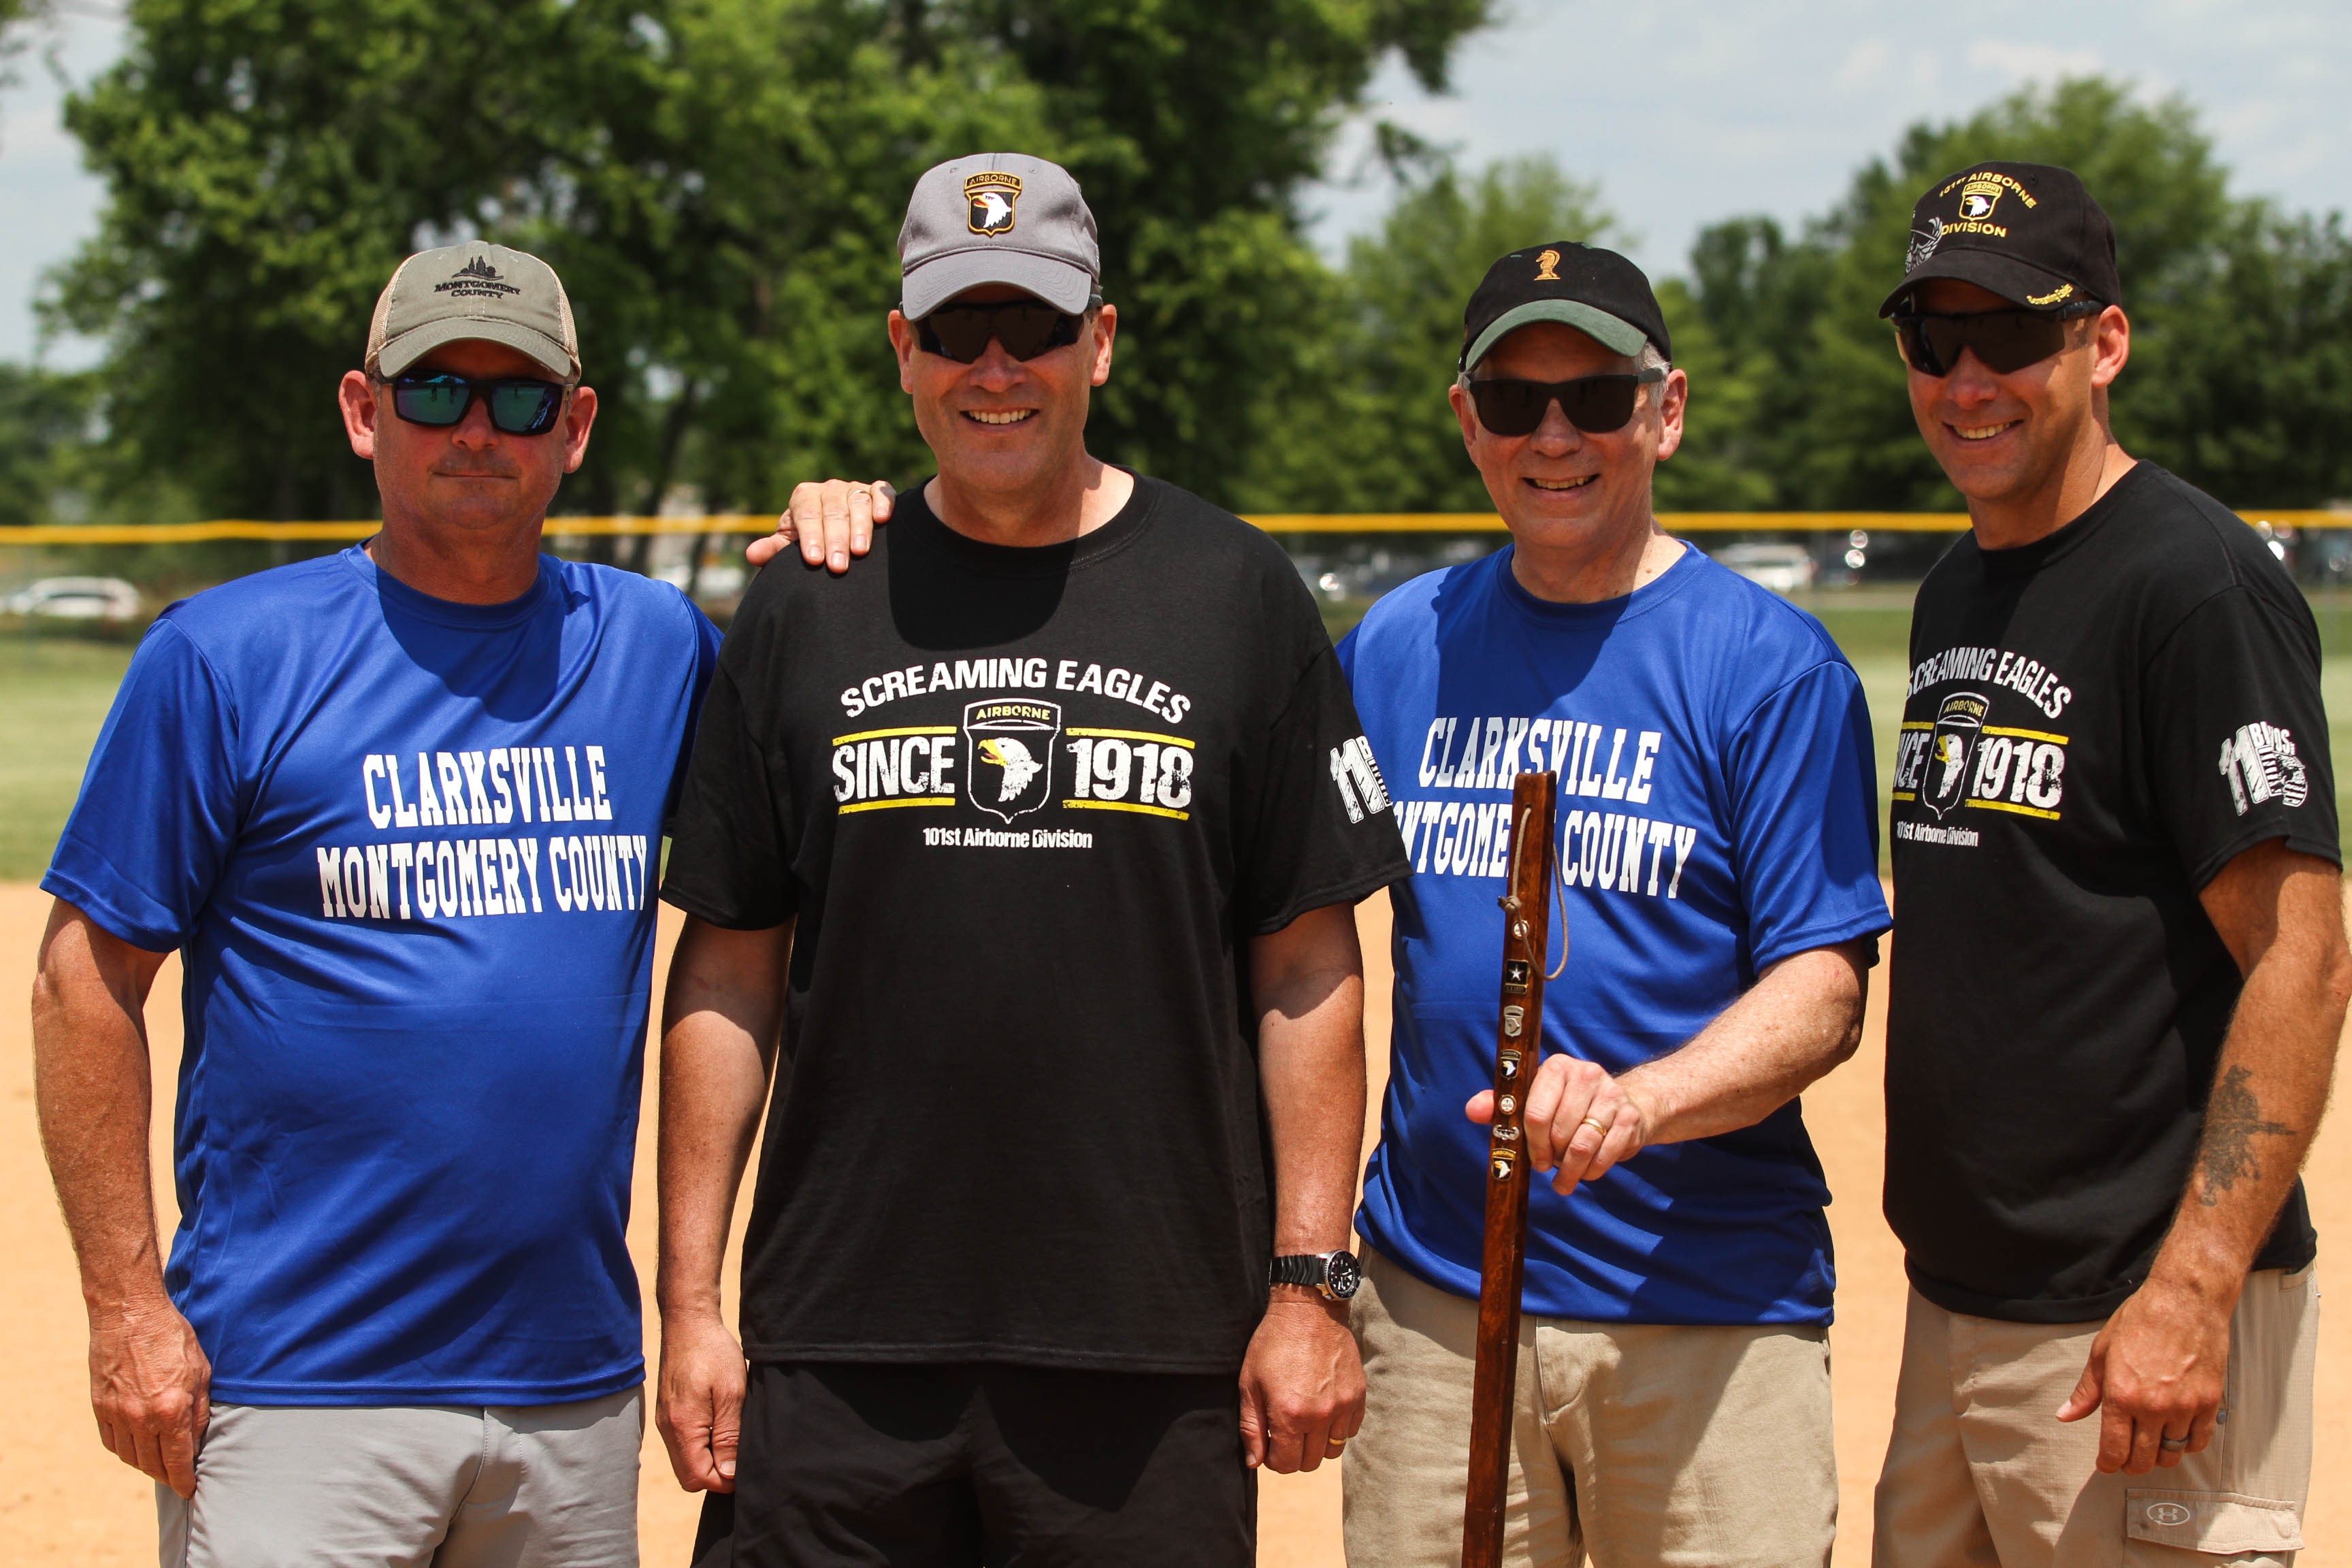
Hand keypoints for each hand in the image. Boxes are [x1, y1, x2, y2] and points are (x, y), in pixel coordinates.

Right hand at [89, 1296, 211, 1497]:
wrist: (129, 1314)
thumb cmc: (172, 1337)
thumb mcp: (201, 1371)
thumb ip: (199, 1411)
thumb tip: (197, 1441)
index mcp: (170, 1410)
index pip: (178, 1461)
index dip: (184, 1481)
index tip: (189, 1490)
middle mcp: (141, 1418)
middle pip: (152, 1465)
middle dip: (167, 1476)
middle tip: (177, 1478)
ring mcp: (116, 1414)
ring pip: (131, 1457)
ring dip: (146, 1465)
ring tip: (160, 1464)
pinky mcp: (100, 1407)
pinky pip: (112, 1442)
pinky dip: (125, 1451)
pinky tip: (137, 1447)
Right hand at [656, 1309, 748, 1492]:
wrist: (689, 1323)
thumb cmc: (713, 1353)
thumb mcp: (732, 1393)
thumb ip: (728, 1436)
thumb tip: (729, 1474)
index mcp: (683, 1427)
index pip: (699, 1478)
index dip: (724, 1481)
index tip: (746, 1467)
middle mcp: (668, 1429)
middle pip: (690, 1476)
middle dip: (716, 1475)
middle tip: (741, 1454)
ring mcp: (666, 1422)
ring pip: (686, 1461)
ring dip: (709, 1459)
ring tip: (733, 1437)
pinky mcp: (669, 1413)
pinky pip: (683, 1444)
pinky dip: (701, 1446)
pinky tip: (720, 1427)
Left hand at [744, 479, 894, 572]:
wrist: (835, 533)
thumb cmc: (811, 542)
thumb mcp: (790, 547)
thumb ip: (774, 550)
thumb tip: (752, 555)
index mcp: (804, 497)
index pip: (807, 514)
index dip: (810, 537)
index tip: (814, 560)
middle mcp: (829, 489)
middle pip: (833, 511)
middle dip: (835, 540)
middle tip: (838, 567)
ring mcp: (854, 489)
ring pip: (858, 503)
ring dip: (860, 527)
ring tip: (860, 552)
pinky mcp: (876, 492)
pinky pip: (882, 491)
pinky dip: (884, 501)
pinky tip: (883, 519)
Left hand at [1237, 1293, 1363, 1472]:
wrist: (1309, 1310)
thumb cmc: (1273, 1344)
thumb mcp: (1249, 1383)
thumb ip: (1251, 1427)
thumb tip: (1255, 1462)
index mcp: (1289, 1414)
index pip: (1285, 1464)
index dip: (1273, 1458)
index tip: (1269, 1441)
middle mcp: (1320, 1416)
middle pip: (1309, 1462)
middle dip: (1294, 1453)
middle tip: (1285, 1431)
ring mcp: (1343, 1406)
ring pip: (1332, 1450)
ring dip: (1316, 1443)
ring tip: (1305, 1421)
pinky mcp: (1358, 1395)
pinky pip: (1350, 1431)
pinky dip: (1337, 1428)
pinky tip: (1324, 1409)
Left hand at [1467, 1053, 1650, 1192]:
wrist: (1619, 1102)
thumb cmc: (1564, 1104)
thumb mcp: (1531, 1100)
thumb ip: (1501, 1105)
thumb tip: (1472, 1110)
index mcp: (1557, 1068)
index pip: (1536, 1112)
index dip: (1532, 1143)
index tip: (1535, 1160)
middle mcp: (1587, 1075)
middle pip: (1560, 1132)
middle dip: (1552, 1157)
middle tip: (1548, 1168)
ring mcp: (1612, 1095)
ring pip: (1584, 1146)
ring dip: (1572, 1171)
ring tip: (1565, 1180)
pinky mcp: (1630, 1118)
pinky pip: (1607, 1155)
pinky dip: (1593, 1171)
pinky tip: (1586, 1172)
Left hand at [2056, 1274, 2233, 1473]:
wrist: (2185, 1301)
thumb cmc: (2140, 1320)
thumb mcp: (2102, 1352)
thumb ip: (2086, 1391)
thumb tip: (2065, 1415)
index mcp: (2121, 1395)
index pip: (2113, 1450)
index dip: (2108, 1464)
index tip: (2106, 1465)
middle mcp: (2153, 1407)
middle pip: (2142, 1460)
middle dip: (2131, 1465)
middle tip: (2126, 1459)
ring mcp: (2184, 1407)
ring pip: (2171, 1454)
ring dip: (2159, 1456)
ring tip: (2150, 1446)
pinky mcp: (2209, 1403)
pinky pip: (2199, 1441)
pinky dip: (2187, 1446)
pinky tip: (2177, 1436)